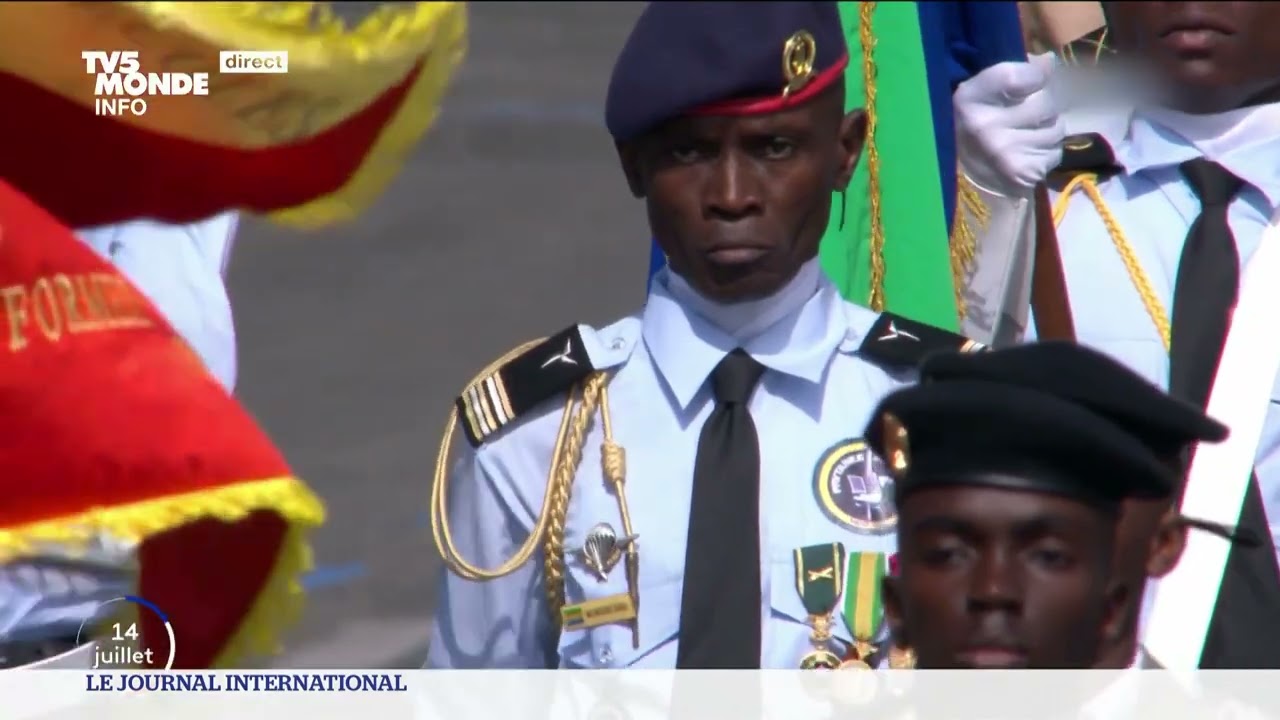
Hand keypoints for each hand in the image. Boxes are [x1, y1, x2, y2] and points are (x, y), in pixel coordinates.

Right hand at [955, 53, 1065, 196]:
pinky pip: (1055, 152)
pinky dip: (1047, 151)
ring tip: (1026, 134)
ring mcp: (1005, 153)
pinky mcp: (1024, 174)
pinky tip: (1027, 153)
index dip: (1035, 75)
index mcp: (970, 98)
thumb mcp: (982, 89)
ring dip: (1048, 129)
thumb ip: (1016, 70)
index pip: (1024, 74)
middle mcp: (985, 126)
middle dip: (1045, 104)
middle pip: (1048, 102)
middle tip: (1027, 112)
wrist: (959, 175)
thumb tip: (1049, 62)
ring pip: (1056, 128)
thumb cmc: (975, 122)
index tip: (1029, 82)